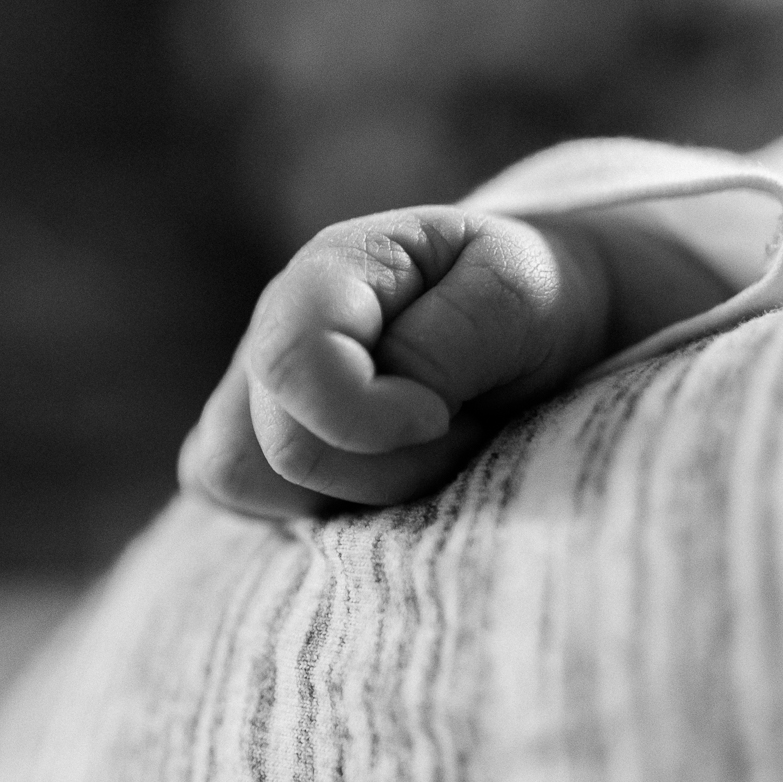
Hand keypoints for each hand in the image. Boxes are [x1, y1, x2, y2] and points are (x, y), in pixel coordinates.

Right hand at [178, 207, 625, 517]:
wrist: (538, 326)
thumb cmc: (530, 302)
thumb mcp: (517, 296)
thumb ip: (450, 338)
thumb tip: (392, 392)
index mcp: (329, 271)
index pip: (291, 361)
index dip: (366, 416)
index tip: (441, 417)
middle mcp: (271, 329)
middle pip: (281, 447)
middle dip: (390, 466)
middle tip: (457, 428)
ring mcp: (252, 393)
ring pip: (245, 482)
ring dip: (355, 494)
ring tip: (422, 452)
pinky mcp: (254, 451)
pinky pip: (243, 503)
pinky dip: (318, 510)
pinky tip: (383, 475)